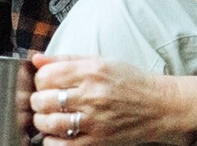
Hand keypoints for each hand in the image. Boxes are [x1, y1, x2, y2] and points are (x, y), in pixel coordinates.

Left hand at [28, 54, 196, 144]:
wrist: (161, 106)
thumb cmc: (130, 82)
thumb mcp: (100, 62)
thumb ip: (65, 60)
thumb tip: (36, 59)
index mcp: (92, 71)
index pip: (46, 76)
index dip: (40, 80)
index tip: (46, 83)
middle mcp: (93, 95)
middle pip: (43, 100)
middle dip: (37, 101)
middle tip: (43, 101)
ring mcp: (95, 120)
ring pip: (49, 123)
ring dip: (42, 121)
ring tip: (48, 117)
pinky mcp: (98, 141)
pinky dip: (52, 141)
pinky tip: (57, 134)